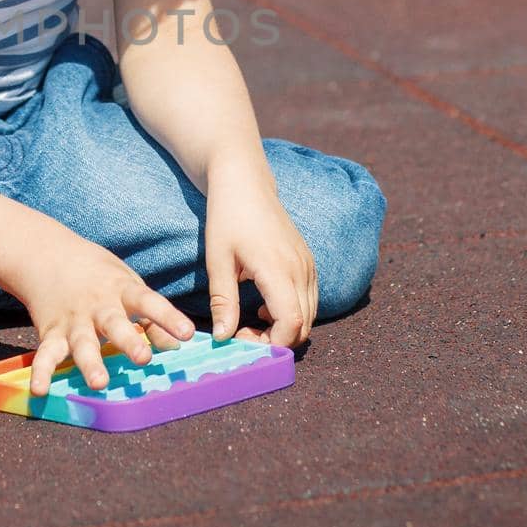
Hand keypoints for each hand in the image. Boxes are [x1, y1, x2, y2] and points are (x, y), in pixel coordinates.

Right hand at [6, 230, 197, 396]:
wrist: (46, 255)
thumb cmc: (98, 275)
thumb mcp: (128, 285)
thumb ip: (151, 316)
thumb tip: (176, 346)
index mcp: (121, 290)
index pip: (148, 302)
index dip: (168, 317)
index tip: (187, 333)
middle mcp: (98, 305)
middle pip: (114, 323)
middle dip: (129, 341)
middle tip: (144, 358)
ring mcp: (73, 320)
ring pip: (83, 343)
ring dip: (90, 363)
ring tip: (99, 383)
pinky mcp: (51, 333)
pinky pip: (46, 354)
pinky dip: (42, 372)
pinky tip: (40, 390)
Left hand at [191, 164, 317, 347]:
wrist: (246, 183)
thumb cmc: (227, 218)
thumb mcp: (218, 260)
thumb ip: (223, 301)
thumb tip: (223, 337)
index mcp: (278, 269)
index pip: (291, 323)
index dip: (271, 343)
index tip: (242, 339)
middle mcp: (301, 269)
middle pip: (304, 326)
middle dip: (276, 340)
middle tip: (243, 334)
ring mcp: (308, 265)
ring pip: (309, 316)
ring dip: (284, 328)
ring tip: (249, 321)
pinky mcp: (308, 262)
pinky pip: (309, 300)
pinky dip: (291, 313)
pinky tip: (263, 306)